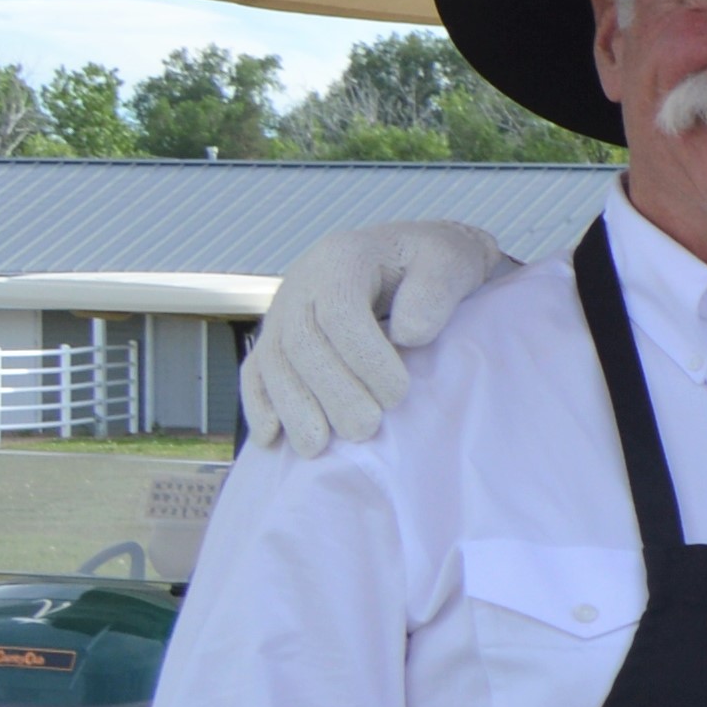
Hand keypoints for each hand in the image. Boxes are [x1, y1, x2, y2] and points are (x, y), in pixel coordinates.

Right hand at [242, 220, 517, 455]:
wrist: (413, 258)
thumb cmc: (437, 265)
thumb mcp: (451, 262)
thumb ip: (435, 292)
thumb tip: (407, 334)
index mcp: (342, 259)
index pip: (339, 312)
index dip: (365, 358)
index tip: (398, 394)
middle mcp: (302, 282)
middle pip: (300, 342)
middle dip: (331, 391)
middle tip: (365, 429)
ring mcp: (283, 311)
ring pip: (272, 361)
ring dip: (293, 408)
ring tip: (318, 448)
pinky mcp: (275, 337)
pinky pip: (255, 371)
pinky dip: (259, 405)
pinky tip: (271, 439)